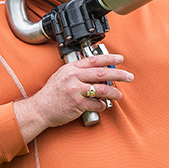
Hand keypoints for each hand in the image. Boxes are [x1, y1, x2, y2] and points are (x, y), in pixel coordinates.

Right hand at [13, 53, 132, 141]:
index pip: (94, 60)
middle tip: (129, 76)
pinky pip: (96, 104)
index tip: (120, 59)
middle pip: (102, 73)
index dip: (109, 58)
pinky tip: (103, 105)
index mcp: (71, 68)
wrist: (39, 109)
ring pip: (102, 89)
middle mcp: (73, 77)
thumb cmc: (51, 94)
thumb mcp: (62, 75)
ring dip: (114, 92)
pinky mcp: (77, 104)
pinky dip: (102, 105)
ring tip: (119, 95)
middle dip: (119, 74)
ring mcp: (75, 90)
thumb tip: (99, 71)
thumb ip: (78, 71)